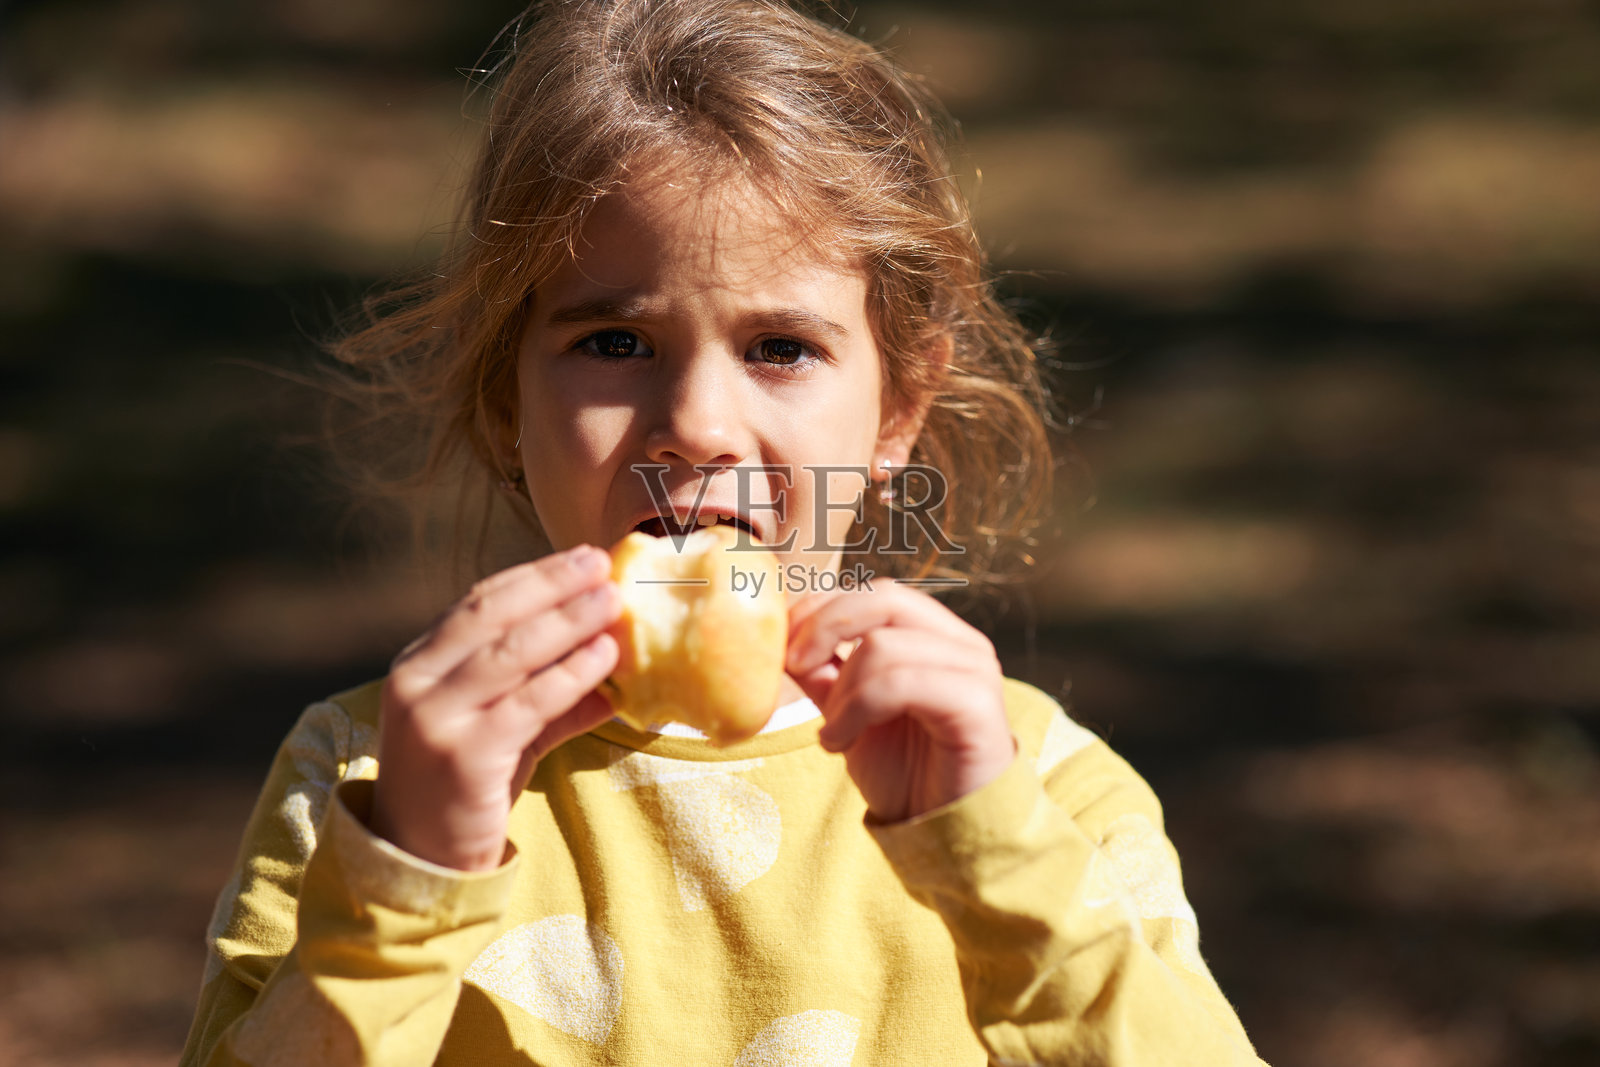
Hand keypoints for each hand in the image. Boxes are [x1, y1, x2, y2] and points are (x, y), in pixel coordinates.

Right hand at [371, 545, 620, 870]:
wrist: (421, 860)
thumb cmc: (464, 787)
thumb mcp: (505, 730)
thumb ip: (551, 695)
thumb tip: (614, 657)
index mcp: (417, 664)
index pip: (479, 602)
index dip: (534, 576)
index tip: (581, 557)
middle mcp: (416, 682)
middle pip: (492, 615)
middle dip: (552, 585)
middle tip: (601, 564)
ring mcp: (434, 718)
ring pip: (510, 653)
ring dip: (568, 621)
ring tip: (612, 601)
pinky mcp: (463, 754)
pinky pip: (527, 703)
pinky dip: (570, 675)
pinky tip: (604, 658)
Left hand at [785, 584, 1015, 822]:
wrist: (941, 833)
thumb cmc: (904, 775)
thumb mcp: (848, 714)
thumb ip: (824, 672)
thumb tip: (782, 638)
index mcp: (936, 637)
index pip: (875, 593)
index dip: (823, 607)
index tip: (783, 646)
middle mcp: (961, 644)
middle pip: (884, 599)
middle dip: (825, 627)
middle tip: (794, 667)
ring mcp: (974, 670)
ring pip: (884, 645)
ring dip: (841, 692)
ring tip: (833, 733)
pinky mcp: (976, 703)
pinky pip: (901, 682)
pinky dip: (857, 709)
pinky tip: (841, 743)